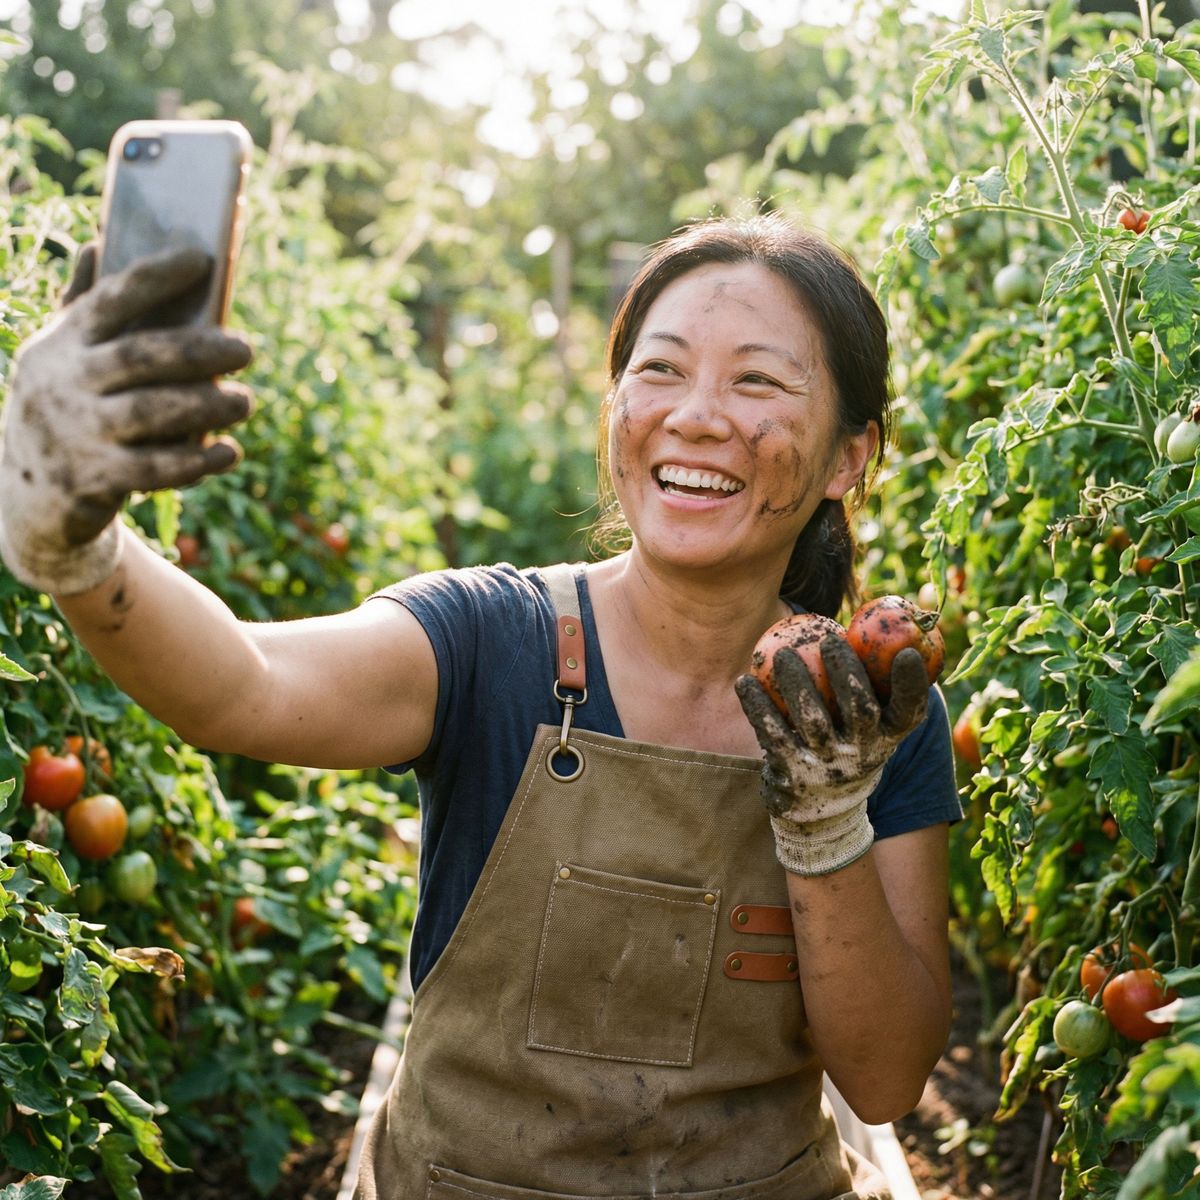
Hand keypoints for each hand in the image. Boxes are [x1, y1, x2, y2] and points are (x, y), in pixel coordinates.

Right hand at [0, 245, 252, 594]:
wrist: (27, 492)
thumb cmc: (67, 405)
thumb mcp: (63, 356)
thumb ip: (83, 306)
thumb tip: (98, 244)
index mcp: (63, 343)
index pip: (108, 300)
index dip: (154, 277)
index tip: (200, 259)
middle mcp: (65, 382)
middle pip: (138, 357)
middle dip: (197, 350)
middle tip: (246, 348)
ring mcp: (77, 432)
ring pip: (149, 412)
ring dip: (205, 406)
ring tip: (245, 401)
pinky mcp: (94, 479)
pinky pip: (154, 468)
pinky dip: (196, 461)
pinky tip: (229, 452)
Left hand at [735, 635, 928, 875]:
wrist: (821, 812)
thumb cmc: (849, 744)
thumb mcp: (872, 724)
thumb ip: (876, 682)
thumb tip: (878, 621)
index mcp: (887, 737)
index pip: (910, 711)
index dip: (912, 684)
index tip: (907, 652)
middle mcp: (861, 753)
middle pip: (860, 710)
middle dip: (847, 672)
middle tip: (830, 639)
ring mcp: (826, 764)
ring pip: (813, 720)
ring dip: (798, 683)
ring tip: (782, 654)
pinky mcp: (790, 771)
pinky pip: (772, 732)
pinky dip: (757, 706)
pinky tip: (745, 681)